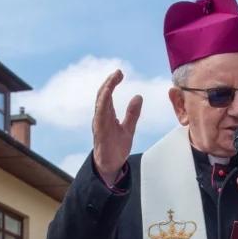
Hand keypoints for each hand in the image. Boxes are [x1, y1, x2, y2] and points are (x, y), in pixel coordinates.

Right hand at [92, 70, 141, 185]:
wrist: (111, 166)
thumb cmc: (116, 147)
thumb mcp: (129, 128)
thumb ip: (132, 113)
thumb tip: (138, 96)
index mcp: (107, 115)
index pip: (108, 94)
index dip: (112, 82)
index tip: (120, 73)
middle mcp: (101, 117)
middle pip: (102, 95)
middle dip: (109, 82)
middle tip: (118, 72)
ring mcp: (99, 123)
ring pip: (100, 103)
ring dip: (106, 90)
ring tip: (112, 80)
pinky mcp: (100, 131)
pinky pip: (100, 115)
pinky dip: (103, 104)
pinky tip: (108, 95)